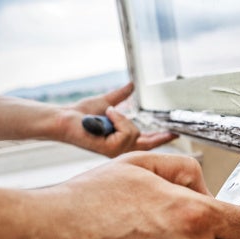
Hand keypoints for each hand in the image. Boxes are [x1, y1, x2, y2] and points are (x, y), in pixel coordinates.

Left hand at [58, 83, 177, 156]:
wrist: (65, 118)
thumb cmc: (81, 115)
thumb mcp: (107, 102)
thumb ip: (121, 96)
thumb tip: (132, 85)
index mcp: (122, 140)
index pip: (146, 141)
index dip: (161, 138)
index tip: (173, 133)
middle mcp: (121, 149)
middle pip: (147, 143)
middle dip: (160, 138)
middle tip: (173, 133)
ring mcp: (117, 151)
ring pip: (134, 132)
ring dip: (120, 118)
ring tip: (106, 114)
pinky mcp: (112, 149)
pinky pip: (127, 131)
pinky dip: (117, 120)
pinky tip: (105, 119)